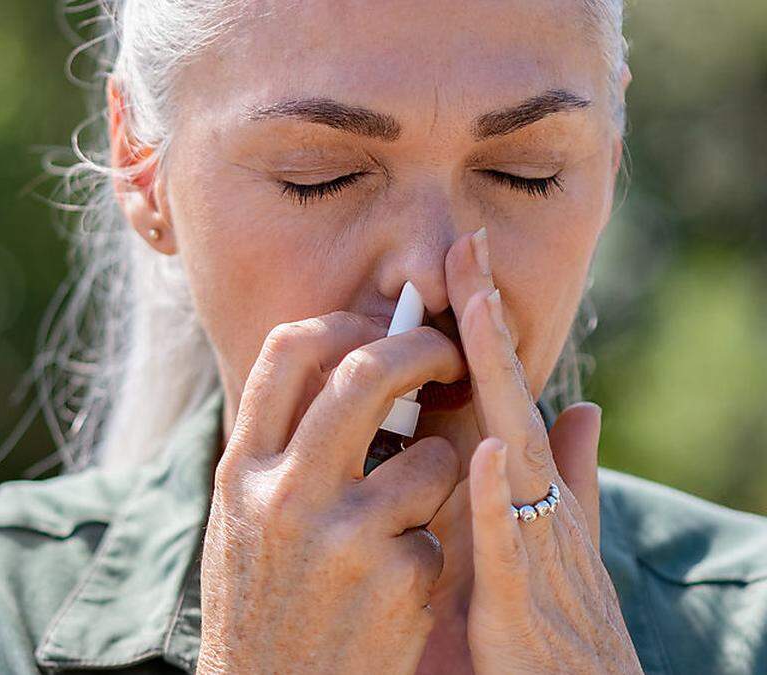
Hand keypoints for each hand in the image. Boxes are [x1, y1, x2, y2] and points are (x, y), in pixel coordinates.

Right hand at [197, 311, 467, 673]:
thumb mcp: (241, 524)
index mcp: (241, 473)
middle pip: (365, 373)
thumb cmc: (259, 609)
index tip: (376, 326)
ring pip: (431, 458)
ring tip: (408, 520)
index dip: (342, 321)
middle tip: (449, 356)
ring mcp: (344, 536)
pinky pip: (439, 534)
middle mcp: (284, 494)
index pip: (286, 353)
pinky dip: (429, 553)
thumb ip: (276, 454)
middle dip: (420, 350)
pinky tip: (396, 591)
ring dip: (439, 476)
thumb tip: (331, 371)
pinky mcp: (398, 581)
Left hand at [444, 227, 642, 673]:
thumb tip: (580, 409)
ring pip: (515, 453)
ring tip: (478, 313)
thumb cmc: (553, 623)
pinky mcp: (518, 603)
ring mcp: (530, 549)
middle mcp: (534, 506)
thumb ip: (563, 475)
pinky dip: (500, 497)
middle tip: (466, 249)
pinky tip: (486, 449)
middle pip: (509, 400)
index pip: (503, 394)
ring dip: (499, 384)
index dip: (486, 331)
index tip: (463, 265)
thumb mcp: (550, 541)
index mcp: (528, 490)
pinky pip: (507, 543)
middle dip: (490, 327)